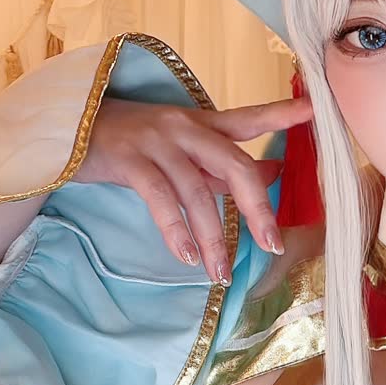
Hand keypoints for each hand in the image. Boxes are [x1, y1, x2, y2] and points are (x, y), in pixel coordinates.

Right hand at [77, 91, 313, 281]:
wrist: (68, 129)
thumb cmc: (132, 143)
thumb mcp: (181, 150)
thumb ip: (222, 165)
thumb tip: (276, 172)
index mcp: (201, 122)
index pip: (250, 118)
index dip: (283, 114)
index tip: (317, 111)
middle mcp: (185, 127)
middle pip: (234, 164)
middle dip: (256, 207)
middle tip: (271, 244)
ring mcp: (156, 141)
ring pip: (197, 192)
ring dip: (212, 238)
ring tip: (220, 273)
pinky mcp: (128, 159)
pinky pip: (160, 199)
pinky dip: (175, 231)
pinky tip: (185, 257)